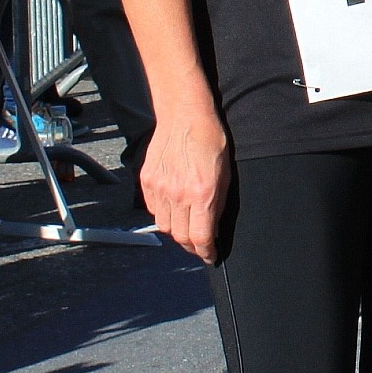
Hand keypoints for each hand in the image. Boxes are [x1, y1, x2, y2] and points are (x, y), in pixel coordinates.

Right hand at [141, 90, 229, 263]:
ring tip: (187, 227)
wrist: (184, 116)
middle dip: (192, 246)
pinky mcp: (146, 182)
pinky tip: (174, 208)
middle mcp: (177, 195)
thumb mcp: (225, 173)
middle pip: (180, 236)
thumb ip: (217, 202)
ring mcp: (158, 189)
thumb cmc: (211, 139)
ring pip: (165, 226)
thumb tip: (213, 226)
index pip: (200, 237)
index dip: (206, 252)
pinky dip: (164, 215)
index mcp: (202, 194)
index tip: (211, 256)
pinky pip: (153, 210)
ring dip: (177, 231)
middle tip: (200, 245)